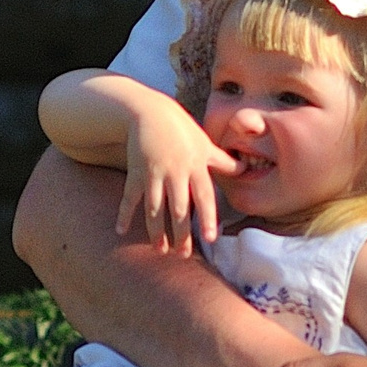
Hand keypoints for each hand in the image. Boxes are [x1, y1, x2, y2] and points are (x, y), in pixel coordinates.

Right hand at [120, 102, 238, 255]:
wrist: (149, 111)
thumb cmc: (181, 129)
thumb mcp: (204, 143)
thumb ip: (222, 161)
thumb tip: (245, 169)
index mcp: (196, 165)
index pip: (204, 196)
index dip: (206, 218)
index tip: (209, 238)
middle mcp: (176, 171)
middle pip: (178, 208)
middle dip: (181, 233)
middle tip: (183, 255)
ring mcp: (154, 172)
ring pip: (154, 207)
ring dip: (156, 231)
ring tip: (160, 250)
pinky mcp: (136, 172)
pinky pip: (129, 196)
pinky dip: (124, 213)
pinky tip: (120, 230)